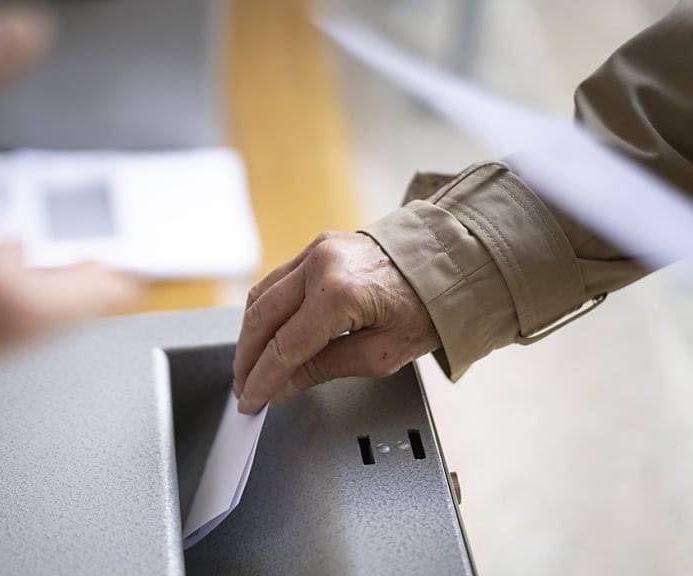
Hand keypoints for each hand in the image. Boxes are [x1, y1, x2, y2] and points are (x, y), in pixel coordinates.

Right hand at [233, 232, 439, 413]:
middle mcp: (321, 264)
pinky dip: (265, 309)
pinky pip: (276, 280)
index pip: (285, 347)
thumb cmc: (427, 308)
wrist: (449, 265)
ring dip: (250, 334)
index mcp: (340, 293)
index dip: (263, 379)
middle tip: (244, 387)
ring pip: (261, 295)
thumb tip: (282, 386)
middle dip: (247, 358)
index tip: (252, 401)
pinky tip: (265, 332)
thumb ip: (324, 370)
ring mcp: (316, 249)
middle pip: (262, 318)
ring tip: (250, 364)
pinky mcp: (317, 245)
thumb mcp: (382, 355)